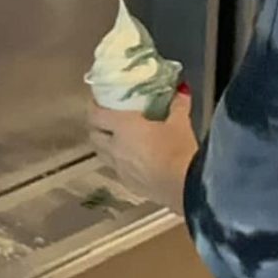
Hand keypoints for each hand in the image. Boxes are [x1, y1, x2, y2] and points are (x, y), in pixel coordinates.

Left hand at [88, 92, 198, 215]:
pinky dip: (118, 162)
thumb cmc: (178, 149)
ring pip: (102, 155)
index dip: (93, 106)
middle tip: (106, 118)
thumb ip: (178, 104)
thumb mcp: (180, 123)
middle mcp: (115, 148)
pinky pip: (116, 170)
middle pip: (94, 136)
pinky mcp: (129, 186)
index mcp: (123, 127)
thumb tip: (181, 90)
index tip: (98, 99)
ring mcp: (120, 170)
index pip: (96, 115)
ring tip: (116, 138)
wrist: (185, 187)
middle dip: (96, 127)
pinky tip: (132, 159)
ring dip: (104, 146)